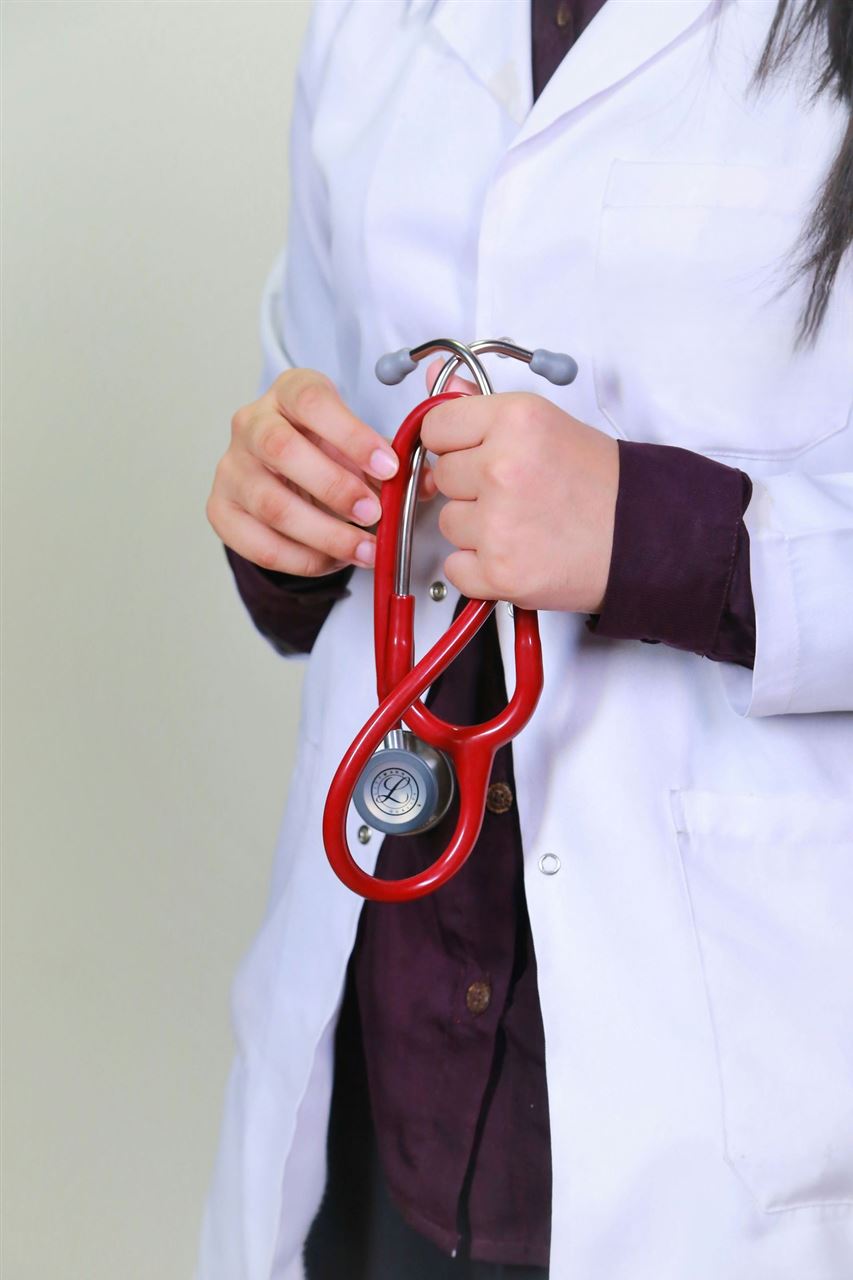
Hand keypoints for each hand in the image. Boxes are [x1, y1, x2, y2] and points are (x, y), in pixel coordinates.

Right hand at [207, 368, 436, 576]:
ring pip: (271, 504)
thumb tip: (430, 482)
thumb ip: (394, 460)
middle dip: (334, 487)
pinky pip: (258, 544)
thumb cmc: (327, 450)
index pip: (312, 401)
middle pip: (282, 451)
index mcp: (289, 393)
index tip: (389, 467)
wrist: (284, 472)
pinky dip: (302, 559)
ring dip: (324, 533)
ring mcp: (231, 468)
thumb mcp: (360, 443)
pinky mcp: (221, 510)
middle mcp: (251, 424)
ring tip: (363, 548)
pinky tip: (334, 560)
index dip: (352, 436)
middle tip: (374, 513)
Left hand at [421, 364, 617, 612]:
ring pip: (449, 524)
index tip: (475, 453)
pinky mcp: (500, 572)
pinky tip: (517, 553)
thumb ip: (482, 405)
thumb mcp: (545, 425)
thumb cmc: (601, 485)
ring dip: (477, 529)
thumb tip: (438, 377)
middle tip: (519, 492)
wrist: (644, 538)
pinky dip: (480, 569)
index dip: (455, 442)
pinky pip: (456, 568)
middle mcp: (504, 469)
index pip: (437, 426)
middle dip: (472, 486)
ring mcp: (499, 525)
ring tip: (524, 524)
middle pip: (444, 476)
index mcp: (516, 421)